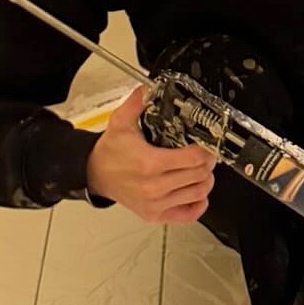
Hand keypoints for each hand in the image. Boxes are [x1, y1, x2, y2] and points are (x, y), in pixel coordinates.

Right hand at [87, 87, 215, 224]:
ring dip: (205, 181)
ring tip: (201, 171)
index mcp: (150, 163)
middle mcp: (154, 187)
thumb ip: (136, 104)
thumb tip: (147, 89)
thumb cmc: (110, 153)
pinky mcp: (155, 215)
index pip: (194, 159)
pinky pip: (188, 215)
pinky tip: (196, 193)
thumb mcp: (120, 123)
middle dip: (208, 164)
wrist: (95, 174)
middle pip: (200, 176)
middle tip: (206, 156)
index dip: (206, 150)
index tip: (206, 144)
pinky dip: (198, 205)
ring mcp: (156, 204)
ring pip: (198, 194)